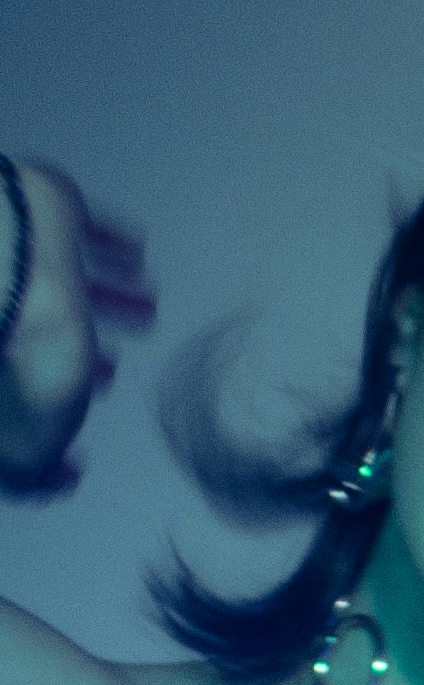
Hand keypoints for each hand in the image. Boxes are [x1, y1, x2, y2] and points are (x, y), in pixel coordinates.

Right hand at [0, 157, 154, 495]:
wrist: (7, 274)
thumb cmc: (15, 359)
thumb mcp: (20, 444)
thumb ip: (32, 473)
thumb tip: (61, 479)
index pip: (13, 383)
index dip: (42, 410)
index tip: (72, 425)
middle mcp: (1, 297)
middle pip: (42, 328)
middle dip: (77, 351)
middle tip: (110, 368)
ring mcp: (16, 250)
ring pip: (62, 276)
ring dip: (106, 298)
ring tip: (147, 312)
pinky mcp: (38, 206)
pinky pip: (78, 223)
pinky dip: (109, 242)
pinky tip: (135, 253)